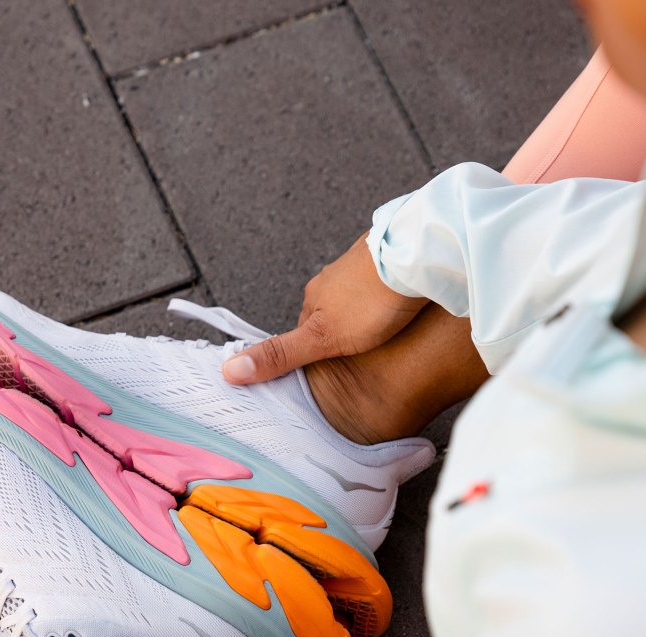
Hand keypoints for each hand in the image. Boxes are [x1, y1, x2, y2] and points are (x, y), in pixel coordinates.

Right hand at [222, 232, 426, 384]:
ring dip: (363, 313)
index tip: (328, 368)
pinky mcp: (387, 257)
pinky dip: (383, 297)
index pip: (305, 330)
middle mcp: (332, 277)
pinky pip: (380, 283)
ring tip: (381, 331)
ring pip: (355, 297)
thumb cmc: (372, 303)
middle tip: (359, 354)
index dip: (314, 350)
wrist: (416, 258)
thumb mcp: (322, 339)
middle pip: (330, 312)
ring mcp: (360, 264)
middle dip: (340, 331)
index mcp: (314, 296)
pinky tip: (398, 308)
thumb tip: (229, 371)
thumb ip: (281, 355)